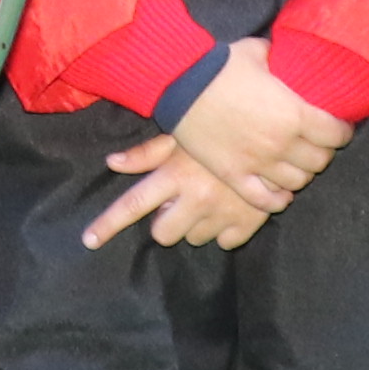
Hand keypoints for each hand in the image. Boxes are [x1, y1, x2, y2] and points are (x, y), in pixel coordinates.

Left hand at [87, 128, 278, 251]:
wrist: (279, 132)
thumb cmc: (226, 127)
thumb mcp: (184, 135)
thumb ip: (148, 152)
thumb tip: (112, 162)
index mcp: (175, 174)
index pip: (133, 204)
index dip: (108, 224)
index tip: (89, 240)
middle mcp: (196, 198)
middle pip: (163, 232)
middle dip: (167, 221)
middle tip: (181, 201)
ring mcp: (222, 214)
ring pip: (194, 238)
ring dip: (198, 222)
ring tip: (212, 197)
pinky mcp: (248, 224)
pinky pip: (225, 242)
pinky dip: (226, 228)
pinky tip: (233, 206)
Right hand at [161, 44, 348, 213]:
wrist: (180, 83)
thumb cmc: (220, 65)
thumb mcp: (257, 53)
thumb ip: (276, 56)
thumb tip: (281, 51)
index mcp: (294, 113)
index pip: (335, 134)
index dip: (342, 132)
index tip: (340, 129)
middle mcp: (281, 143)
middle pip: (319, 161)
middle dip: (322, 153)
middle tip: (316, 146)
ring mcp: (258, 163)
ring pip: (296, 182)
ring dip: (301, 174)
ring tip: (297, 166)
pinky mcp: (234, 175)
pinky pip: (264, 199)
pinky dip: (277, 199)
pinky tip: (281, 194)